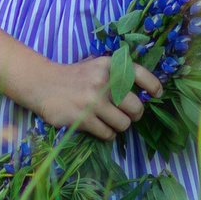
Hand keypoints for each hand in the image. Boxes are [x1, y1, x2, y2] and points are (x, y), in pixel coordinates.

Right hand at [9, 53, 161, 140]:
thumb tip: (144, 90)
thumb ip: (117, 73)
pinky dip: (107, 133)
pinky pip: (108, 134)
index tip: (157, 94)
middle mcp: (103, 82)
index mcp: (109, 66)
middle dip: (135, 114)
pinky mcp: (83, 119)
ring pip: (124, 124)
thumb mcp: (96, 65)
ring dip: (120, 125)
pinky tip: (100, 127)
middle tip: (128, 114)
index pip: (141, 75)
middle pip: (136, 107)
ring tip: (111, 120)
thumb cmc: (75, 76)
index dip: (154, 86)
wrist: (43, 85)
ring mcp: (93, 102)